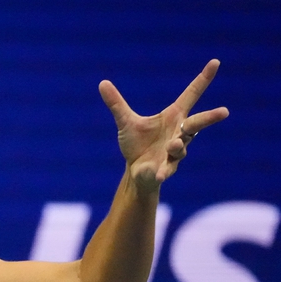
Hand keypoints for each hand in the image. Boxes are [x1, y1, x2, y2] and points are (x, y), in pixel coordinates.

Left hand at [100, 59, 228, 191]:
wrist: (135, 170)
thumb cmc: (136, 144)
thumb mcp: (126, 122)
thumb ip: (117, 104)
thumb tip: (102, 83)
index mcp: (173, 117)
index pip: (191, 95)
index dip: (202, 80)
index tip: (215, 62)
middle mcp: (178, 133)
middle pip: (197, 123)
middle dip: (210, 118)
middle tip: (225, 111)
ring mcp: (174, 152)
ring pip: (181, 147)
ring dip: (177, 146)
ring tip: (172, 144)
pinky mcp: (165, 169)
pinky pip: (167, 170)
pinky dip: (163, 172)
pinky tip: (159, 175)